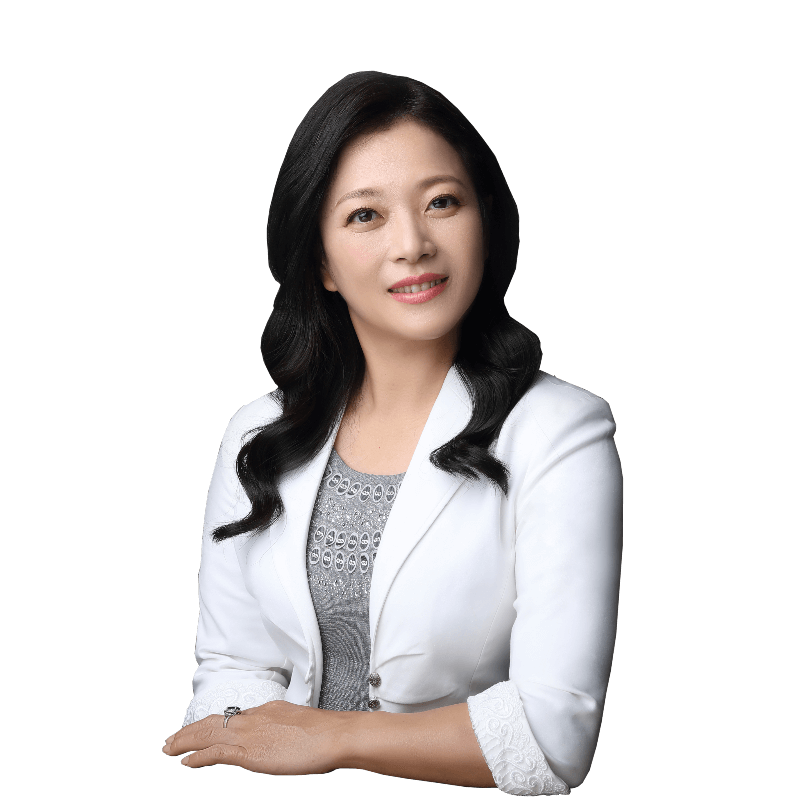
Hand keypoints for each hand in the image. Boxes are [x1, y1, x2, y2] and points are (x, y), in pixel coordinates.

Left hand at [162, 700, 353, 772]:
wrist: (334, 735)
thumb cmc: (326, 734)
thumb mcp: (300, 725)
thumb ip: (284, 729)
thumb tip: (281, 738)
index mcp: (267, 710)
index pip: (232, 718)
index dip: (211, 724)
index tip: (199, 730)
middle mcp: (254, 718)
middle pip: (213, 722)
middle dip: (190, 731)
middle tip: (172, 740)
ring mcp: (251, 734)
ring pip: (208, 734)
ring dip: (186, 741)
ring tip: (170, 749)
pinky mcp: (250, 753)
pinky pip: (215, 753)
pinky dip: (198, 757)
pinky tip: (186, 763)